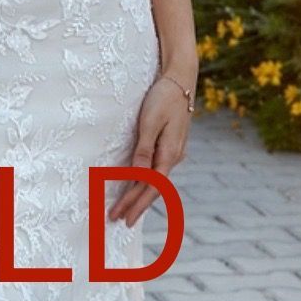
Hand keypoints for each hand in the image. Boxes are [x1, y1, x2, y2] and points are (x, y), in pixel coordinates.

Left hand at [108, 75, 191, 227]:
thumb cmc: (163, 98)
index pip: (150, 187)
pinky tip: (137, 186)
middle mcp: (174, 156)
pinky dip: (145, 182)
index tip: (122, 218)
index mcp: (170, 154)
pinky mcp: (170, 145)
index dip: (135, 203)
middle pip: (153, 188)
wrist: (181, 80)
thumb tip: (138, 176)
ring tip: (126, 210)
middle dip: (135, 205)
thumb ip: (144, 149)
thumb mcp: (150, 122)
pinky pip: (156, 170)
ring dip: (140, 195)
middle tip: (118, 221)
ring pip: (155, 181)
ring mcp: (173, 151)